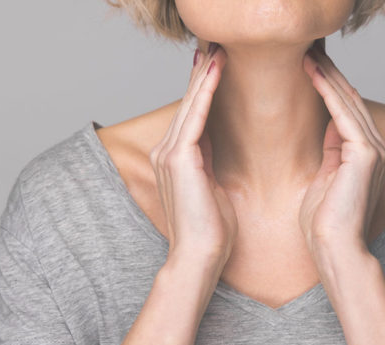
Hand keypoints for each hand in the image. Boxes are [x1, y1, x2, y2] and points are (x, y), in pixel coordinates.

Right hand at [149, 43, 237, 273]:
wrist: (200, 255)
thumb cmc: (211, 228)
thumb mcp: (211, 185)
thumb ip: (206, 160)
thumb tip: (211, 140)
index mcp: (176, 159)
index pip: (191, 116)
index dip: (201, 91)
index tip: (212, 68)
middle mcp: (167, 152)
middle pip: (188, 106)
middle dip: (201, 76)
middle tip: (213, 49)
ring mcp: (169, 154)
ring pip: (190, 106)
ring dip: (204, 77)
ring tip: (216, 52)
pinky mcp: (179, 158)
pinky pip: (196, 117)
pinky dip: (206, 92)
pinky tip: (215, 72)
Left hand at [299, 41, 384, 261]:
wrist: (334, 248)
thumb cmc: (325, 222)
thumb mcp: (326, 178)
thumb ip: (332, 151)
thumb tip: (329, 126)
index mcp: (368, 155)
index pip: (348, 112)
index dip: (330, 88)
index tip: (312, 68)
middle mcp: (377, 149)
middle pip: (350, 102)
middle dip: (330, 75)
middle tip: (310, 51)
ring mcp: (374, 150)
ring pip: (348, 103)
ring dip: (327, 77)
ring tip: (308, 55)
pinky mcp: (366, 154)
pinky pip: (343, 114)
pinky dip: (327, 91)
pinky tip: (312, 73)